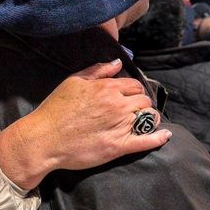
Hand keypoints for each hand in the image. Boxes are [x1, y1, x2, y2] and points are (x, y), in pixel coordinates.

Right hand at [0, 59, 170, 189]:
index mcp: (108, 88)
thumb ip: (98, 70)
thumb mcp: (74, 81)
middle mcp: (118, 105)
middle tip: (136, 110)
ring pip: (147, 118)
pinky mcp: (118, 147)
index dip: (135, 91)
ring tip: (146, 121)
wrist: (44, 139)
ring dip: (149, 118)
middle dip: (142, 104)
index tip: (131, 96)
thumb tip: (118, 63)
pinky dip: (158, 138)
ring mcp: (120, 126)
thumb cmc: (56, 109)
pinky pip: (145, 141)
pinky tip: (165, 135)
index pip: (134, 85)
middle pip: (143, 100)